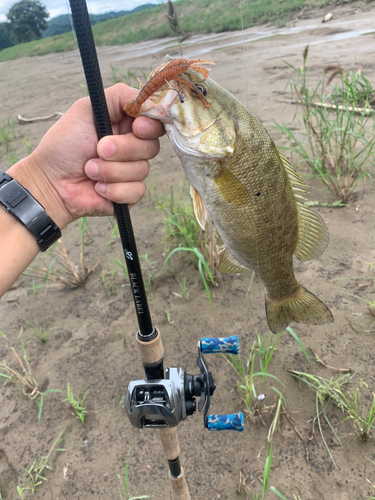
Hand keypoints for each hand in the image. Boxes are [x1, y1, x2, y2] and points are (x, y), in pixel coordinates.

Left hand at [8, 83, 164, 228]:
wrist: (51, 182)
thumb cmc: (64, 145)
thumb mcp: (86, 109)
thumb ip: (119, 96)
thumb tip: (149, 100)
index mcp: (125, 124)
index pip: (155, 121)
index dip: (150, 125)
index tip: (136, 127)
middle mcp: (132, 147)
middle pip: (152, 146)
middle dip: (124, 149)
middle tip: (99, 149)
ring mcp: (132, 171)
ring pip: (142, 170)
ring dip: (111, 170)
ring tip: (89, 169)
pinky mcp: (129, 194)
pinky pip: (136, 191)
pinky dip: (114, 189)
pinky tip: (97, 187)